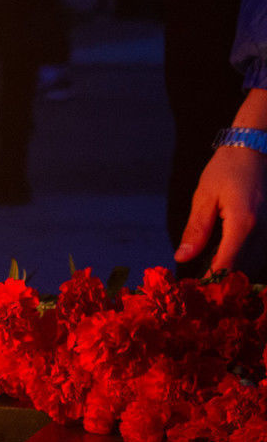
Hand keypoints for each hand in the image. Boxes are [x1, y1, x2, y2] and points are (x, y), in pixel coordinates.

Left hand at [176, 90, 266, 274]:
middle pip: (243, 269)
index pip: (227, 264)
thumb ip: (196, 230)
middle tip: (198, 289)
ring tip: (208, 277)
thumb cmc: (226, 169)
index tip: (194, 292)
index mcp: (243, 224)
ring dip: (233, 273)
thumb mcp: (204, 197)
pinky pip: (258, 253)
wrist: (254, 149)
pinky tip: (223, 260)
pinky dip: (242, 260)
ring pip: (253, 263)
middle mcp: (261, 231)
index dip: (211, 281)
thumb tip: (182, 257)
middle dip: (221, 281)